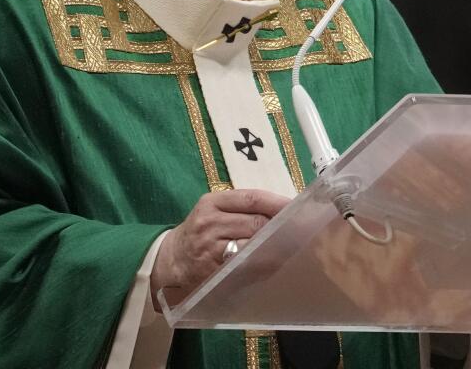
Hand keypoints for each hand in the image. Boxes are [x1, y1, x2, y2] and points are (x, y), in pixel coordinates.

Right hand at [151, 188, 288, 309]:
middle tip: (301, 230)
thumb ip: (241, 209)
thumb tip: (282, 211)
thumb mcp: (213, 211)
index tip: (298, 207)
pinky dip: (263, 265)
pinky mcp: (213, 271)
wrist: (170, 261)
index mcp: (212, 203)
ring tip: (292, 247)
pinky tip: (275, 263)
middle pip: (255, 223)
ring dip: (276, 248)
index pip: (252, 198)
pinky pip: (245, 267)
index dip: (278, 203)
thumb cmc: (199, 232)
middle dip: (280, 228)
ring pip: (253, 246)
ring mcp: (211, 249)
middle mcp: (210, 223)